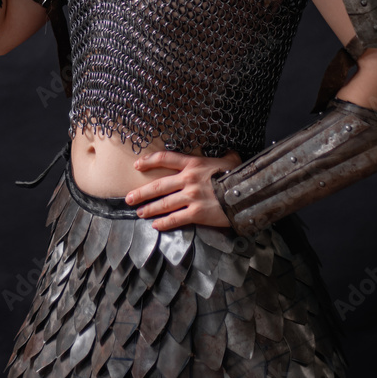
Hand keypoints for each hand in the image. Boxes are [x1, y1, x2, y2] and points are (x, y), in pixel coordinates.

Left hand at [124, 149, 242, 230]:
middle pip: (158, 185)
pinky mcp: (196, 213)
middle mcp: (188, 179)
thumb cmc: (238, 175)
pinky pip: (175, 219)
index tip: (137, 165)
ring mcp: (191, 197)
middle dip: (141, 192)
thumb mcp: (230, 160)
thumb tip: (229, 152)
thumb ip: (225, 156)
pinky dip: (164, 223)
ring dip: (149, 209)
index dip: (149, 161)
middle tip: (129, 198)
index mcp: (194, 164)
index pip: (165, 158)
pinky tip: (156, 226)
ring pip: (163, 204)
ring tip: (140, 213)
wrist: (247, 193)